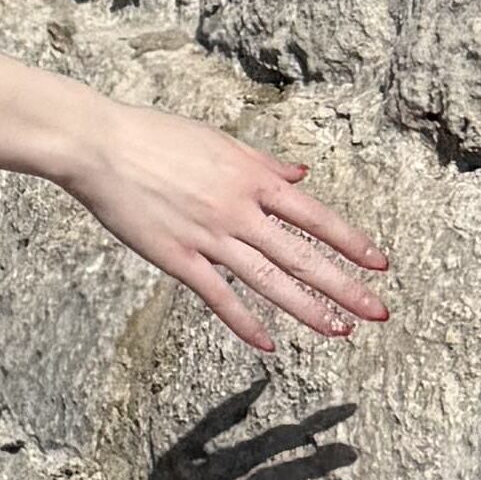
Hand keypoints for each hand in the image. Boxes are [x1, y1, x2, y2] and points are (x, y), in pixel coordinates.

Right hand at [70, 106, 392, 357]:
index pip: (315, 217)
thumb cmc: (156, 136)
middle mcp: (239, 211)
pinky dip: (244, 322)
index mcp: (252, 178)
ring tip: (340, 330)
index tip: (379, 264)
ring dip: (308, 308)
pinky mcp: (177, 258)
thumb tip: (300, 174)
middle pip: (303, 255)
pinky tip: (268, 343)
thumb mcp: (219, 141)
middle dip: (345, 286)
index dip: (351, 242)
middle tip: (378, 312)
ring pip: (270, 281)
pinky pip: (218, 296)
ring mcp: (209, 237)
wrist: (100, 146)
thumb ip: (262, 163)